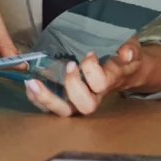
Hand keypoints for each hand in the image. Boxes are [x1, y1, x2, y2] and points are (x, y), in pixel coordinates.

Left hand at [23, 40, 160, 116]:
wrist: (124, 70)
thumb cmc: (123, 59)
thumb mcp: (131, 49)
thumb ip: (130, 51)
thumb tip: (126, 54)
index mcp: (110, 82)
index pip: (101, 84)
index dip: (93, 71)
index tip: (89, 54)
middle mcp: (94, 96)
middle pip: (84, 106)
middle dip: (73, 87)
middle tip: (69, 65)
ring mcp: (79, 100)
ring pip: (64, 111)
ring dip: (47, 99)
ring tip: (32, 83)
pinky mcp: (65, 98)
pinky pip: (50, 106)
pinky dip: (38, 98)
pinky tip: (29, 84)